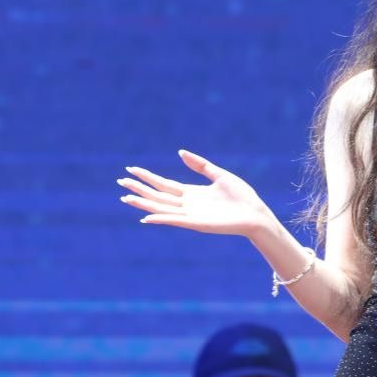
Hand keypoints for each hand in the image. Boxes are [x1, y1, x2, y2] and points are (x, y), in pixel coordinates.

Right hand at [118, 150, 270, 237]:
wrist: (255, 213)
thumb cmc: (241, 196)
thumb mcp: (219, 174)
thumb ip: (200, 165)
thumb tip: (180, 152)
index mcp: (192, 193)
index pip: (164, 184)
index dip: (148, 177)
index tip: (132, 169)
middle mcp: (187, 204)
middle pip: (158, 196)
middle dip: (139, 188)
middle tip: (121, 180)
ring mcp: (190, 215)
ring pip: (161, 208)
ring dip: (143, 204)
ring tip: (126, 197)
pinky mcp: (196, 224)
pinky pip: (175, 221)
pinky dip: (160, 219)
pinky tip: (146, 217)